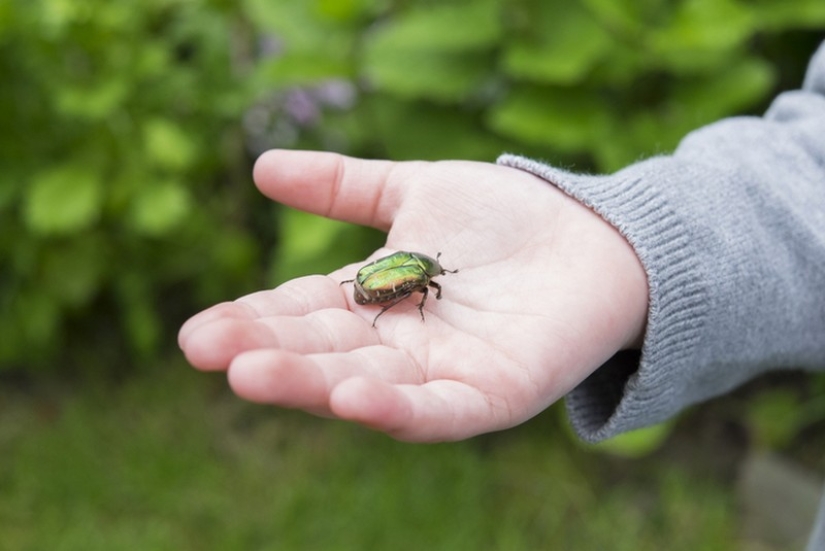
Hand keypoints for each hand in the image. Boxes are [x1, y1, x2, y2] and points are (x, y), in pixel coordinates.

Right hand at [178, 149, 647, 441]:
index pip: (302, 313)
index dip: (254, 319)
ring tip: (251, 374)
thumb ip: (344, 185)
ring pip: (366, 386)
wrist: (592, 234)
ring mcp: (443, 374)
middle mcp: (398, 346)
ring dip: (310, 384)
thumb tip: (261, 167)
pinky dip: (395, 410)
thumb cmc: (503, 217)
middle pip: (324, 353)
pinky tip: (350, 399)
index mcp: (373, 302)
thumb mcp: (414, 190)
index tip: (201, 328)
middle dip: (266, 352)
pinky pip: (438, 410)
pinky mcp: (492, 394)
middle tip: (203, 349)